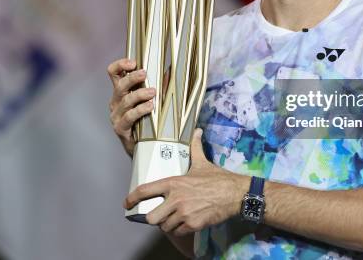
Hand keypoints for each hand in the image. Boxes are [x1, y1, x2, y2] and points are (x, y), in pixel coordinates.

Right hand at [107, 58, 155, 156]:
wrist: (143, 148)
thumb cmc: (148, 120)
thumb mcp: (151, 100)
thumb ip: (159, 86)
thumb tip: (171, 71)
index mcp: (121, 92)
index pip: (113, 73)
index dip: (120, 65)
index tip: (133, 62)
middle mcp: (116, 102)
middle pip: (119, 85)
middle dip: (132, 77)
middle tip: (145, 73)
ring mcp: (116, 116)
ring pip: (125, 100)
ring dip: (139, 94)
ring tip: (153, 92)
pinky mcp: (120, 129)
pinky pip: (129, 117)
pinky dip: (140, 110)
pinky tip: (150, 107)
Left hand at [123, 129, 248, 235]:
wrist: (235, 193)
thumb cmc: (218, 178)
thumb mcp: (202, 162)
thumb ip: (195, 147)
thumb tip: (197, 131)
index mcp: (174, 183)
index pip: (145, 191)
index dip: (132, 199)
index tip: (127, 203)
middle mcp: (176, 199)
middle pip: (151, 217)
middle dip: (154, 218)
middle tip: (159, 214)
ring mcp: (184, 213)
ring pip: (165, 227)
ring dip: (168, 225)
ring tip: (173, 219)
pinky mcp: (193, 224)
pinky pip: (178, 232)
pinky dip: (179, 230)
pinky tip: (184, 224)